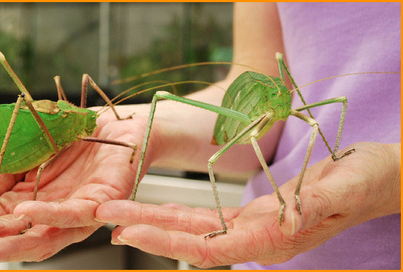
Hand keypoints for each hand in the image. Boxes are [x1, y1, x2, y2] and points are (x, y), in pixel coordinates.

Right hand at [0, 110, 149, 262]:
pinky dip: (49, 214)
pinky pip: (76, 213)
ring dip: (14, 243)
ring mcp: (80, 211)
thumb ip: (8, 171)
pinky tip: (25, 211)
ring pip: (47, 235)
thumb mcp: (34, 152)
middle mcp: (58, 212)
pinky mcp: (103, 201)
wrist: (118, 125)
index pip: (4, 222)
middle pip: (23, 239)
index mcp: (39, 201)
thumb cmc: (79, 139)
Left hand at [95, 142, 400, 267]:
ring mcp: (253, 227)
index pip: (211, 247)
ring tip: (119, 213)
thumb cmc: (367, 181)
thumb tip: (287, 222)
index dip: (169, 240)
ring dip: (155, 220)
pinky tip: (159, 209)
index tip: (131, 231)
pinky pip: (209, 218)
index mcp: (274, 236)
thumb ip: (317, 205)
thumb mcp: (348, 187)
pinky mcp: (254, 214)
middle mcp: (257, 237)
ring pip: (195, 228)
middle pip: (191, 238)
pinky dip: (179, 213)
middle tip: (105, 216)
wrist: (377, 178)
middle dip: (147, 227)